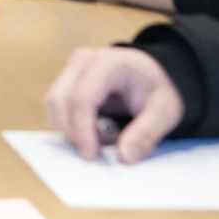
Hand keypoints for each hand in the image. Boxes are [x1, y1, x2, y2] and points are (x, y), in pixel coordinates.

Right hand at [44, 46, 181, 161]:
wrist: (156, 72)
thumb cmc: (159, 88)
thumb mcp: (164, 112)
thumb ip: (145, 134)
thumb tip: (124, 157)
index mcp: (107, 63)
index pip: (81, 98)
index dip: (82, 129)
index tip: (91, 155)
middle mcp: (82, 60)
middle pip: (58, 100)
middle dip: (73, 131)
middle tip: (95, 151)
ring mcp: (72, 67)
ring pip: (53, 103)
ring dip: (70, 128)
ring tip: (100, 137)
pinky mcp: (67, 78)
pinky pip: (56, 105)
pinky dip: (69, 123)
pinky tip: (92, 129)